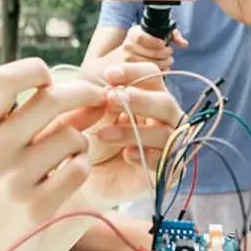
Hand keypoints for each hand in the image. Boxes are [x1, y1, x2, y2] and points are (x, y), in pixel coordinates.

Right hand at [0, 58, 105, 250]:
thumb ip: (29, 116)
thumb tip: (87, 89)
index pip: (4, 80)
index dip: (34, 70)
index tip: (48, 79)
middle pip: (50, 99)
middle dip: (82, 93)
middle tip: (95, 98)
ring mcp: (14, 181)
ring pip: (72, 137)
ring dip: (81, 140)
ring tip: (68, 152)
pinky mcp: (38, 207)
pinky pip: (79, 169)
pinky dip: (81, 167)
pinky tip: (67, 175)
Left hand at [75, 62, 182, 209]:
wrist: (81, 178)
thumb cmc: (87, 140)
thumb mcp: (88, 117)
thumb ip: (98, 101)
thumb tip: (108, 91)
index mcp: (148, 97)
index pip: (152, 76)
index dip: (134, 72)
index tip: (108, 75)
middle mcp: (164, 119)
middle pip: (165, 103)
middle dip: (139, 100)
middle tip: (111, 100)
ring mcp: (169, 145)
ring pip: (166, 133)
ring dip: (133, 131)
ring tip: (103, 135)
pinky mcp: (167, 172)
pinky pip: (166, 162)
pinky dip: (146, 156)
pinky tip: (126, 155)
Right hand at [118, 25, 187, 71]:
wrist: (128, 54)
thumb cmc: (147, 43)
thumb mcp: (158, 34)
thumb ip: (173, 36)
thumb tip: (184, 44)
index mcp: (134, 33)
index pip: (141, 38)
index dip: (155, 42)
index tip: (164, 44)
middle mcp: (127, 46)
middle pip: (150, 53)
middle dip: (165, 54)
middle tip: (169, 53)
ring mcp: (126, 60)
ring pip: (150, 64)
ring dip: (164, 63)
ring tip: (167, 61)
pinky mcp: (130, 70)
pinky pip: (147, 73)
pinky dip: (159, 72)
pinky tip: (162, 68)